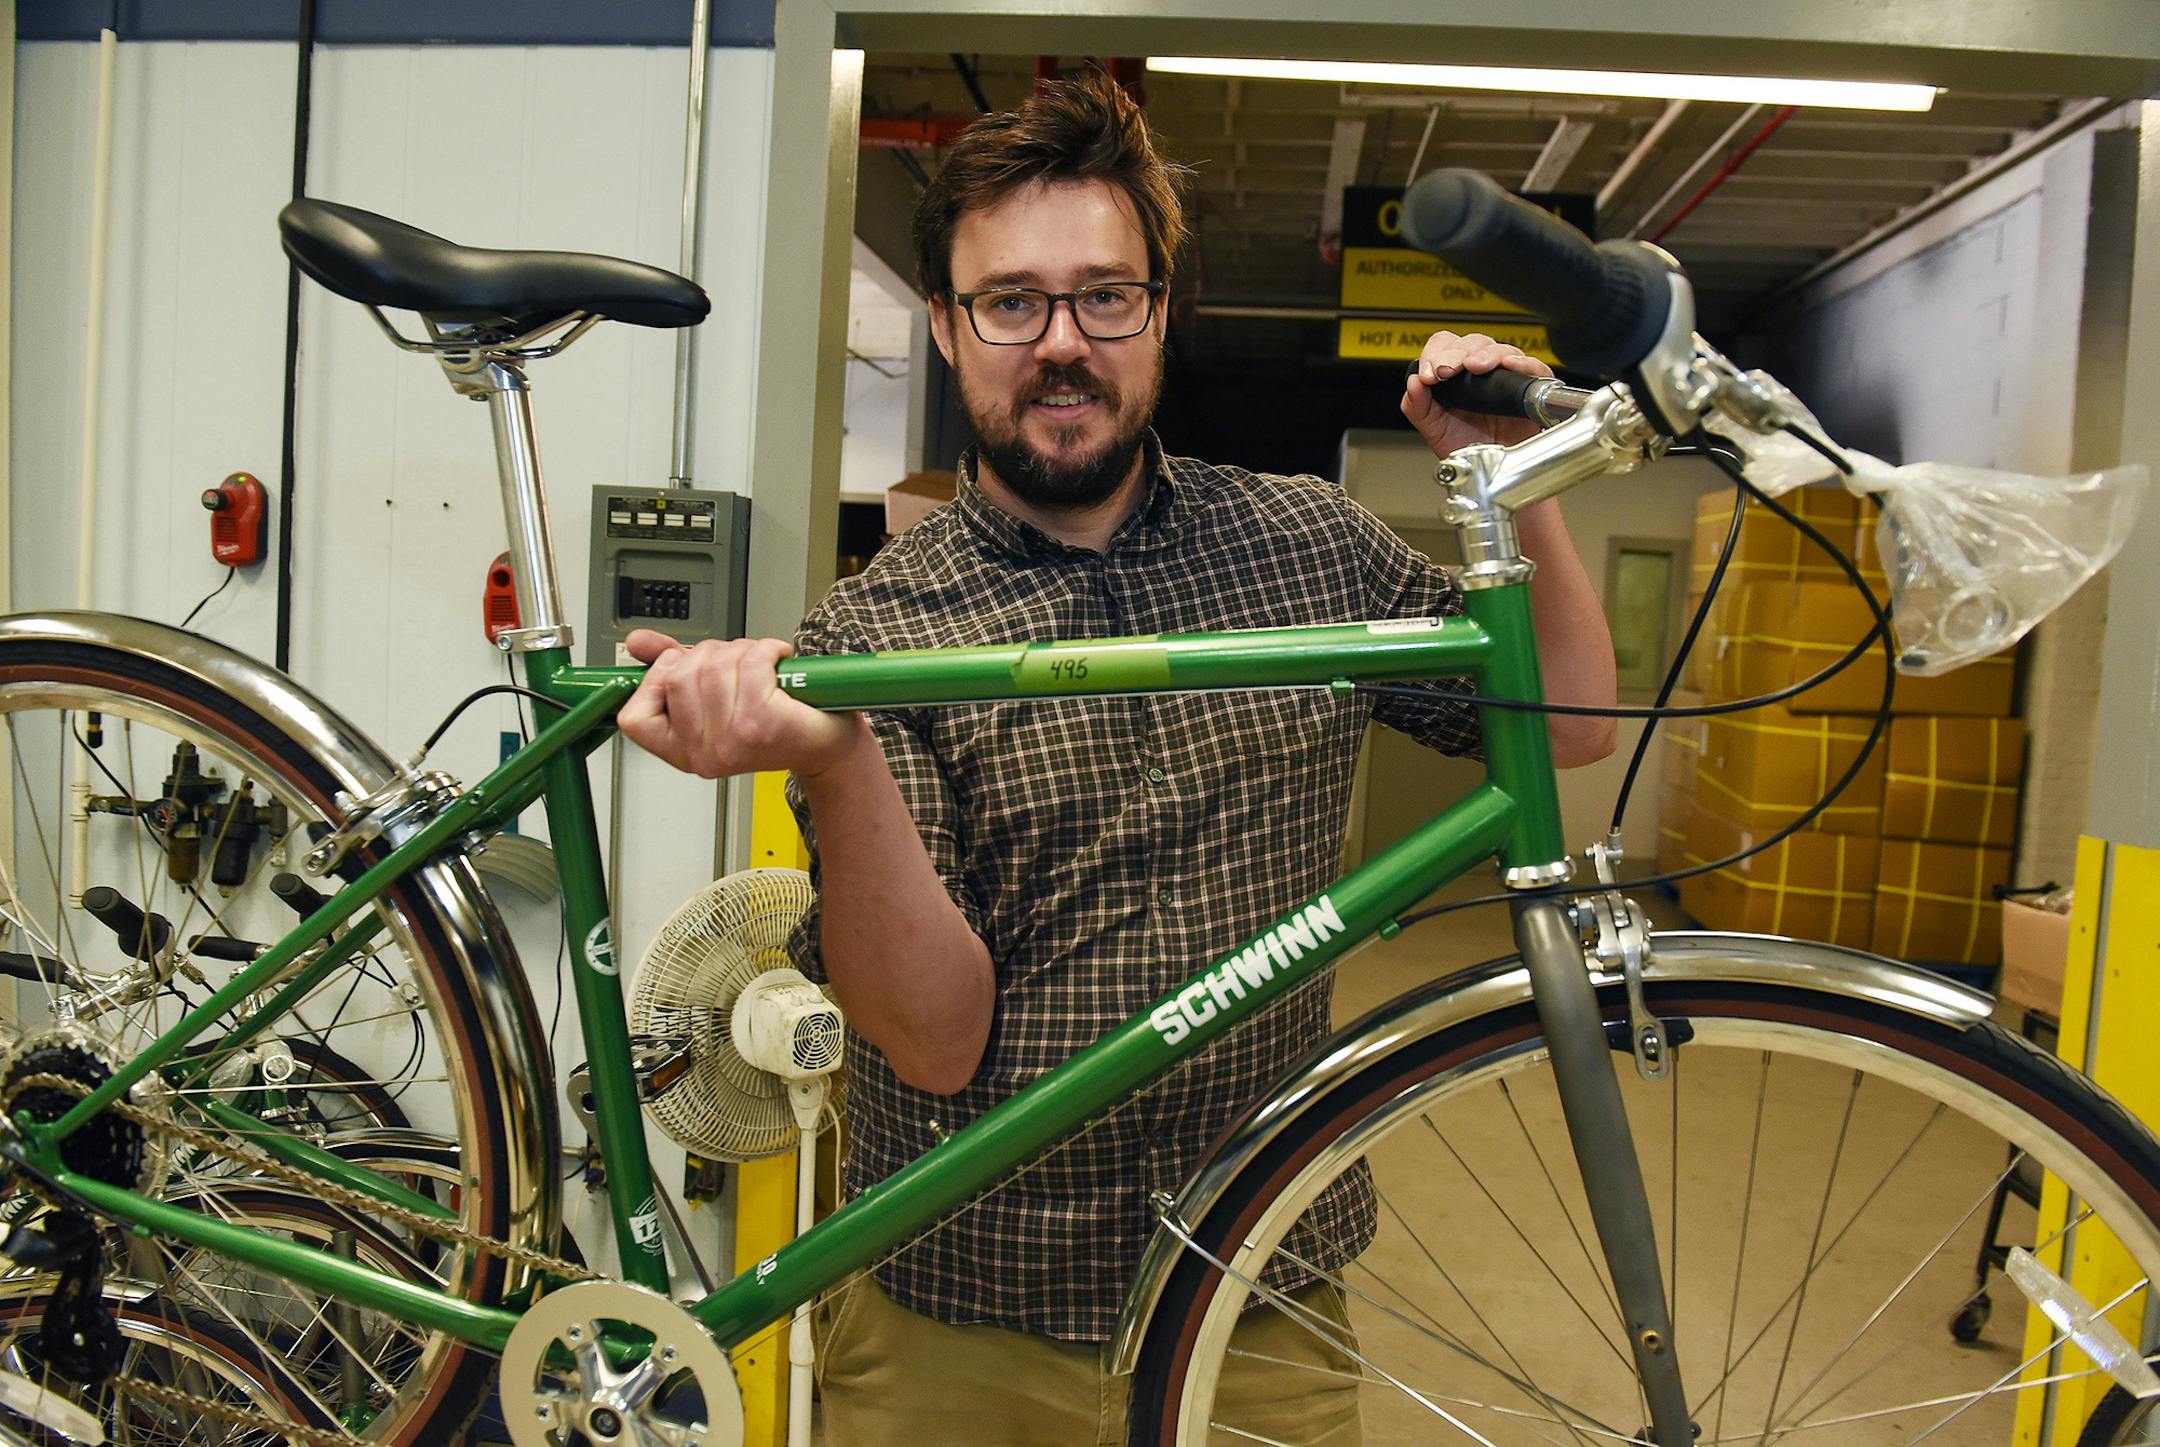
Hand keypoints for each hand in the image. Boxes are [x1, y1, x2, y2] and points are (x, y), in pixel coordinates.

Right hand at [617, 629, 866, 779]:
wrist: (827, 745)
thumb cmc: (776, 722)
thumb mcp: (716, 696)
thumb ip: (671, 669)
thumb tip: (637, 643)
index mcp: (683, 751)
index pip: (634, 717)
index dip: (654, 680)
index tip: (681, 669)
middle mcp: (703, 753)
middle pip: (676, 676)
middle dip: (708, 653)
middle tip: (735, 662)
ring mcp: (731, 741)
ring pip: (713, 665)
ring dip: (741, 649)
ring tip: (759, 664)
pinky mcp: (762, 723)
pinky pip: (751, 662)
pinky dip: (767, 649)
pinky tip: (778, 659)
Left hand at [1400, 331, 1552, 456]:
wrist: (1491, 472)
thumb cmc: (1467, 447)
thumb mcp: (1433, 429)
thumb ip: (1417, 406)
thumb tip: (1413, 383)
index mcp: (1456, 373)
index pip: (1446, 344)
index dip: (1435, 352)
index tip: (1429, 374)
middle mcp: (1481, 370)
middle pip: (1472, 342)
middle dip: (1455, 354)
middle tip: (1445, 371)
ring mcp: (1506, 376)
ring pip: (1500, 349)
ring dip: (1485, 354)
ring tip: (1473, 366)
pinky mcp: (1529, 388)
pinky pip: (1533, 367)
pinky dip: (1523, 363)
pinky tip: (1509, 365)